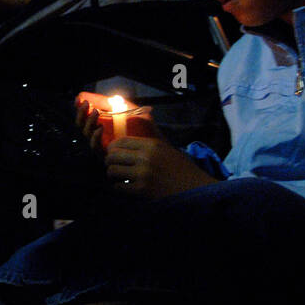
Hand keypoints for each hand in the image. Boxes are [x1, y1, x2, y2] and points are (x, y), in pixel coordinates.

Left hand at [104, 137, 218, 198]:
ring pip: (112, 170)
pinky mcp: (141, 190)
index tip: (112, 152)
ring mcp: (143, 174)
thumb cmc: (181, 168)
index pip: (121, 141)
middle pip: (113, 155)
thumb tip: (144, 114)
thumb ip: (153, 135)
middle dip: (109, 160)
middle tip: (113, 165)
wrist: (194, 189)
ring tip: (117, 176)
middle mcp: (145, 157)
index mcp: (152, 145)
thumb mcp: (167, 148)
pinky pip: (118, 186)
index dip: (112, 147)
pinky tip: (124, 186)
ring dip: (112, 174)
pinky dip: (118, 187)